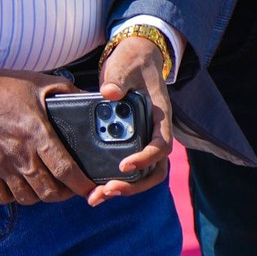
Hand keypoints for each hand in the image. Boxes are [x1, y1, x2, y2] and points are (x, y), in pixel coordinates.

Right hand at [0, 62, 93, 205]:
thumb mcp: (40, 83)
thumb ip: (69, 92)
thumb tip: (95, 97)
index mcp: (37, 135)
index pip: (65, 170)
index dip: (82, 184)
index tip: (91, 188)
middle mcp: (20, 155)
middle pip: (48, 191)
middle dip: (66, 194)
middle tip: (73, 186)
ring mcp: (1, 166)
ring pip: (27, 197)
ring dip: (43, 196)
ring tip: (52, 186)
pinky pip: (2, 196)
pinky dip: (16, 197)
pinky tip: (24, 186)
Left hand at [96, 33, 173, 203]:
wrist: (135, 59)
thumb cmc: (132, 62)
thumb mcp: (125, 67)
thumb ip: (118, 79)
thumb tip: (108, 94)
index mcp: (160, 116)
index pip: (162, 145)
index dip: (145, 159)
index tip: (123, 165)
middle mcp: (154, 132)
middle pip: (156, 170)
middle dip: (134, 185)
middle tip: (107, 191)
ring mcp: (143, 138)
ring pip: (144, 174)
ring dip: (124, 188)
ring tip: (98, 196)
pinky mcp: (129, 141)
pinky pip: (128, 167)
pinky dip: (115, 180)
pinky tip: (94, 186)